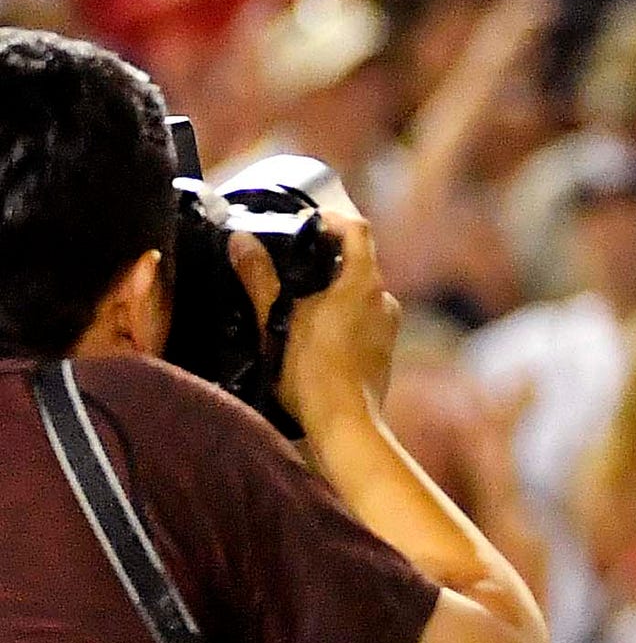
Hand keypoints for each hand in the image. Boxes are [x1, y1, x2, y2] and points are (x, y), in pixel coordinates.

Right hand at [267, 212, 402, 428]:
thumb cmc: (311, 371)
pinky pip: (363, 317)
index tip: (307, 222)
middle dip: (326, 257)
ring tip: (295, 299)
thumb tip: (242, 241)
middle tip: (290, 261)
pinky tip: (311, 330)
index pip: (357, 230)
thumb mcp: (276, 320)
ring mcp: (387, 325)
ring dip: (331, 288)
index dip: (333, 219)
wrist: (344, 422)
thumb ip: (260, 278)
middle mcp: (383, 299)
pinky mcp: (384, 348)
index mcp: (364, 283)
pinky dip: (340, 313)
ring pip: (359, 292)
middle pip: (358, 260)